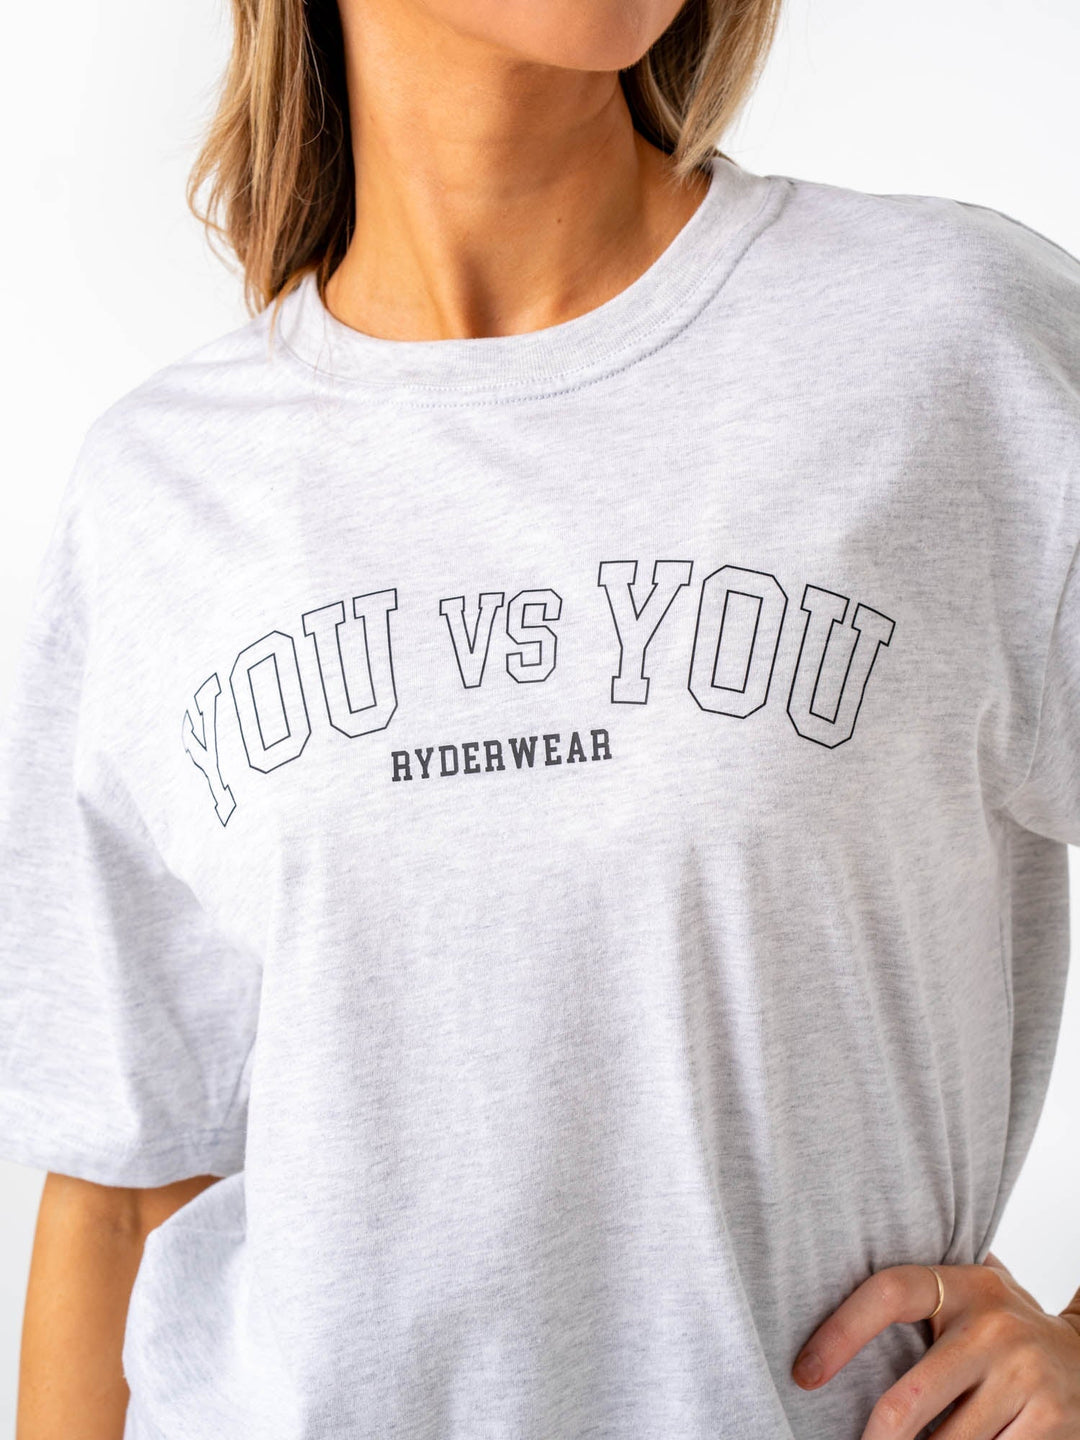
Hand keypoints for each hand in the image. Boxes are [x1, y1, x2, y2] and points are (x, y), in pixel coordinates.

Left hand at [791, 1252, 1079, 1436]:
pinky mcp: (1051, 1422)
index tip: (804, 1373)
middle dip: (876, 1439)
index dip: (839, 1333)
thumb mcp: (971, 1299)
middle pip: (908, 1399)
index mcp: (964, 1286)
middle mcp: (993, 1327)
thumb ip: (921, 1296)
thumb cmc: (1009, 1332)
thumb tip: (825, 1297)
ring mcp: (1024, 1376)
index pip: (888, 1294)